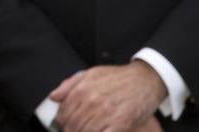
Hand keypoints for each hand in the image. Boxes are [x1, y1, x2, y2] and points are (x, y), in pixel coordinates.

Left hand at [49, 61, 165, 131]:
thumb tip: (53, 97)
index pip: (63, 113)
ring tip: (84, 131)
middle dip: (70, 131)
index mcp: (82, 89)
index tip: (62, 126)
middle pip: (72, 125)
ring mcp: (106, 113)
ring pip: (84, 131)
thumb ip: (69, 85)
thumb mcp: (90, 73)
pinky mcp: (120, 123)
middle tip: (72, 131)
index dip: (60, 123)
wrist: (145, 79)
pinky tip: (99, 131)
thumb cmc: (118, 77)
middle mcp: (91, 101)